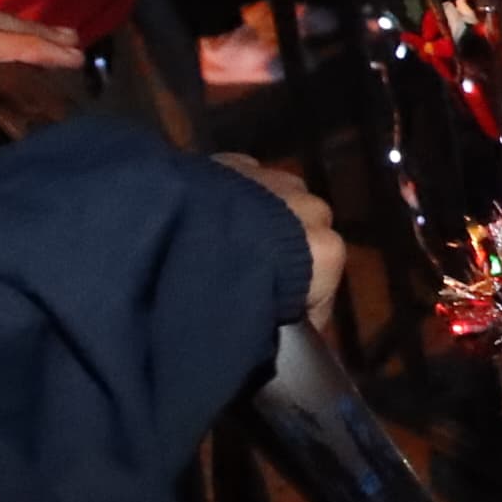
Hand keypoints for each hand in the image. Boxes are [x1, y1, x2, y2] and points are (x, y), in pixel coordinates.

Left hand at [214, 153, 344, 330]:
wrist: (174, 233)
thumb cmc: (227, 291)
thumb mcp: (255, 331)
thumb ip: (271, 331)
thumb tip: (262, 341)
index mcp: (326, 251)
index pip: (322, 291)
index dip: (299, 315)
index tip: (273, 329)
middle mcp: (309, 208)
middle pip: (304, 241)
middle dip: (282, 262)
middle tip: (247, 288)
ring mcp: (273, 178)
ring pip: (277, 205)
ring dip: (259, 226)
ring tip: (225, 250)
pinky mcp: (235, 160)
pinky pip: (243, 185)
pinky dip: (232, 200)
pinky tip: (205, 221)